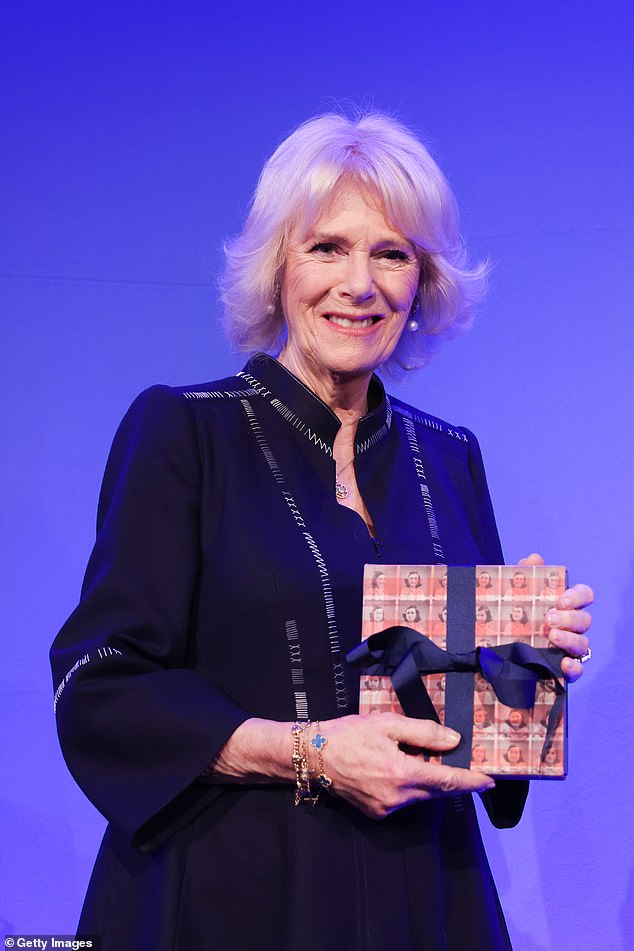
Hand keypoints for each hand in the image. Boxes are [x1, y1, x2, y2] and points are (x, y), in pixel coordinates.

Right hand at [319, 713, 494, 818]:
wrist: (314, 755)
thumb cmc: (349, 734)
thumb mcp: (387, 723)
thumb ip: (424, 732)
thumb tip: (453, 741)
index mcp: (401, 772)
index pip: (446, 780)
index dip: (470, 781)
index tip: (489, 780)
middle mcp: (396, 796)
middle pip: (437, 791)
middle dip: (454, 780)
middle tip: (468, 768)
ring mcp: (386, 808)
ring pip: (421, 796)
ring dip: (430, 781)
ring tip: (426, 760)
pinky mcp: (377, 813)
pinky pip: (405, 801)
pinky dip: (412, 787)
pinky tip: (403, 770)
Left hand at [518, 553, 592, 681]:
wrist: (494, 645)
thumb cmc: (510, 613)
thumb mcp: (512, 592)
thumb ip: (523, 573)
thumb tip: (534, 559)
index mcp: (563, 605)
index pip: (583, 595)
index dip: (577, 596)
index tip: (560, 600)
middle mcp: (570, 626)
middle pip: (584, 620)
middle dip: (569, 618)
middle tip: (549, 618)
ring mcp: (568, 648)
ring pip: (583, 643)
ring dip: (570, 640)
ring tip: (552, 636)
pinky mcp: (562, 669)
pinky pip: (577, 670)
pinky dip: (574, 668)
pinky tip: (563, 664)